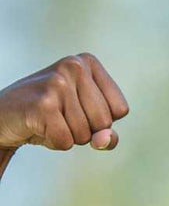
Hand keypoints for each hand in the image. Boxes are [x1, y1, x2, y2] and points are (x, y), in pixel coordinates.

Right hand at [0, 56, 128, 157]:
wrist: (2, 117)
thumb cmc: (49, 116)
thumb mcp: (85, 120)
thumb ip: (107, 133)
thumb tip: (105, 140)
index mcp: (87, 63)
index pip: (120, 109)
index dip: (101, 121)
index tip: (76, 109)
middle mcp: (74, 66)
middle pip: (104, 122)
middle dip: (85, 131)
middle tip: (59, 116)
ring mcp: (57, 83)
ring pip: (85, 134)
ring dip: (67, 136)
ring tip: (48, 120)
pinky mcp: (43, 104)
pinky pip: (65, 141)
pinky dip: (53, 142)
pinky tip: (38, 126)